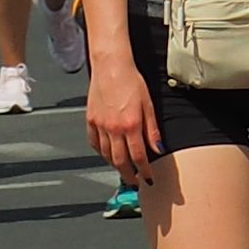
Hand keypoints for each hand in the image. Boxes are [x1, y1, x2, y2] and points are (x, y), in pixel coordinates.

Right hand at [86, 51, 162, 176]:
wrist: (111, 66)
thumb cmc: (131, 81)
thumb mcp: (148, 104)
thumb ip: (152, 130)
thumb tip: (158, 148)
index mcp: (131, 125)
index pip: (139, 156)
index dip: (144, 171)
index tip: (148, 178)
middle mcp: (113, 128)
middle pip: (120, 161)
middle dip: (128, 175)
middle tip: (134, 182)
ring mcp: (99, 125)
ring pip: (106, 154)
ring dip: (115, 165)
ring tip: (123, 169)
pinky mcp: (90, 120)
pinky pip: (94, 143)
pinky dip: (101, 152)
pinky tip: (107, 154)